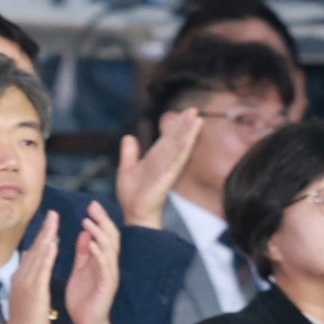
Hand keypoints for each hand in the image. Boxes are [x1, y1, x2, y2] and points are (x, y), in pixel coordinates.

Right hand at [0, 214, 58, 323]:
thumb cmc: (26, 320)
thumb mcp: (27, 295)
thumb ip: (30, 280)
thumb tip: (34, 270)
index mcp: (22, 277)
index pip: (33, 253)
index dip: (42, 237)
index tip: (50, 223)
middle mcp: (22, 276)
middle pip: (35, 249)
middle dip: (45, 230)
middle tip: (53, 214)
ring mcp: (27, 282)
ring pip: (38, 255)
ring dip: (46, 237)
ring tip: (54, 222)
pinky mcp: (34, 290)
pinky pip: (42, 269)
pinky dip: (48, 255)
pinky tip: (53, 243)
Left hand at [64, 206, 122, 323]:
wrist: (86, 323)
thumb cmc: (83, 298)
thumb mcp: (81, 269)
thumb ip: (83, 252)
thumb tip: (84, 232)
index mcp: (101, 260)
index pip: (104, 235)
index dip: (99, 219)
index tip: (91, 205)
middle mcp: (109, 265)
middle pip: (110, 237)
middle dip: (102, 220)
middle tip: (93, 206)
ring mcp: (110, 275)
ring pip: (109, 250)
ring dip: (99, 234)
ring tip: (88, 221)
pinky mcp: (107, 286)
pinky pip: (105, 267)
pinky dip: (99, 254)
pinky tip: (91, 244)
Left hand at [112, 109, 201, 231]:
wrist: (133, 213)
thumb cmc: (132, 195)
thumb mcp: (126, 169)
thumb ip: (129, 153)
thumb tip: (128, 136)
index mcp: (154, 159)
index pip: (167, 138)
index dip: (175, 126)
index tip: (184, 113)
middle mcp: (162, 162)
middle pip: (176, 140)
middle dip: (184, 125)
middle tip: (194, 110)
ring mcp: (166, 169)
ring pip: (178, 148)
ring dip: (187, 133)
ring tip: (196, 119)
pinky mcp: (165, 178)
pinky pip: (175, 161)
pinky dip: (182, 150)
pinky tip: (189, 139)